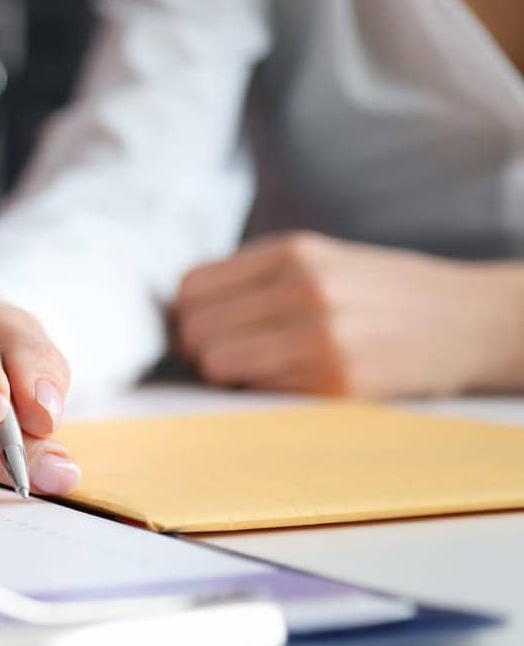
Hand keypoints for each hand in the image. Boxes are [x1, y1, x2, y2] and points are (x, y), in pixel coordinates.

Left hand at [175, 231, 523, 395]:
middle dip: (201, 348)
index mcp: (292, 252)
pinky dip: (262, 391)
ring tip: (261, 368)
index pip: (190, 288)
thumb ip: (252, 278)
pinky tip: (293, 380)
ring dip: (227, 374)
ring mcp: (322, 337)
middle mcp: (305, 289)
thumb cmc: (380, 292)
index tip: (206, 327)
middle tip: (232, 354)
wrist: (469, 321)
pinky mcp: (337, 383)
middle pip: (195, 330)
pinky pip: (258, 393)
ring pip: (218, 364)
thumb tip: (175, 314)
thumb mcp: (318, 259)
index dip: (187, 314)